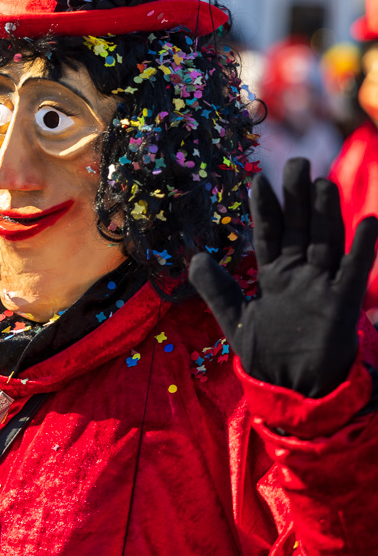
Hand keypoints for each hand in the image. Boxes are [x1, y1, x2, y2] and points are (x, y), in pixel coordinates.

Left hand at [189, 158, 377, 397]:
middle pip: (299, 227)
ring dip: (326, 214)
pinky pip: (353, 272)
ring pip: (325, 241)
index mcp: (273, 274)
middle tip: (299, 163)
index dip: (265, 208)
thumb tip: (196, 258)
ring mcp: (322, 285)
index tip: (259, 179)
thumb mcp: (235, 319)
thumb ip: (218, 289)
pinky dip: (362, 249)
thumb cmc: (265, 357)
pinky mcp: (342, 304)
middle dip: (298, 197)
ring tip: (324, 183)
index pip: (268, 233)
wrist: (292, 393)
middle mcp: (299, 273)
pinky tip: (369, 223)